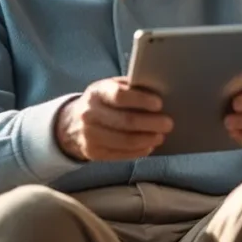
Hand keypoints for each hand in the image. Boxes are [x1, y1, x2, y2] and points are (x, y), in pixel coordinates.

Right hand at [56, 77, 171, 161]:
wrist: (73, 123)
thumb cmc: (104, 101)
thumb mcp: (113, 87)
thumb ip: (132, 87)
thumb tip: (161, 91)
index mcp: (97, 92)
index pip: (120, 96)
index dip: (141, 100)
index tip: (159, 104)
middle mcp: (90, 113)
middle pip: (125, 121)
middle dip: (151, 123)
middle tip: (168, 124)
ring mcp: (89, 135)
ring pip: (124, 140)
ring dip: (147, 139)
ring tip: (161, 136)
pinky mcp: (93, 152)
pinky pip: (120, 154)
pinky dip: (138, 151)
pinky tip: (149, 146)